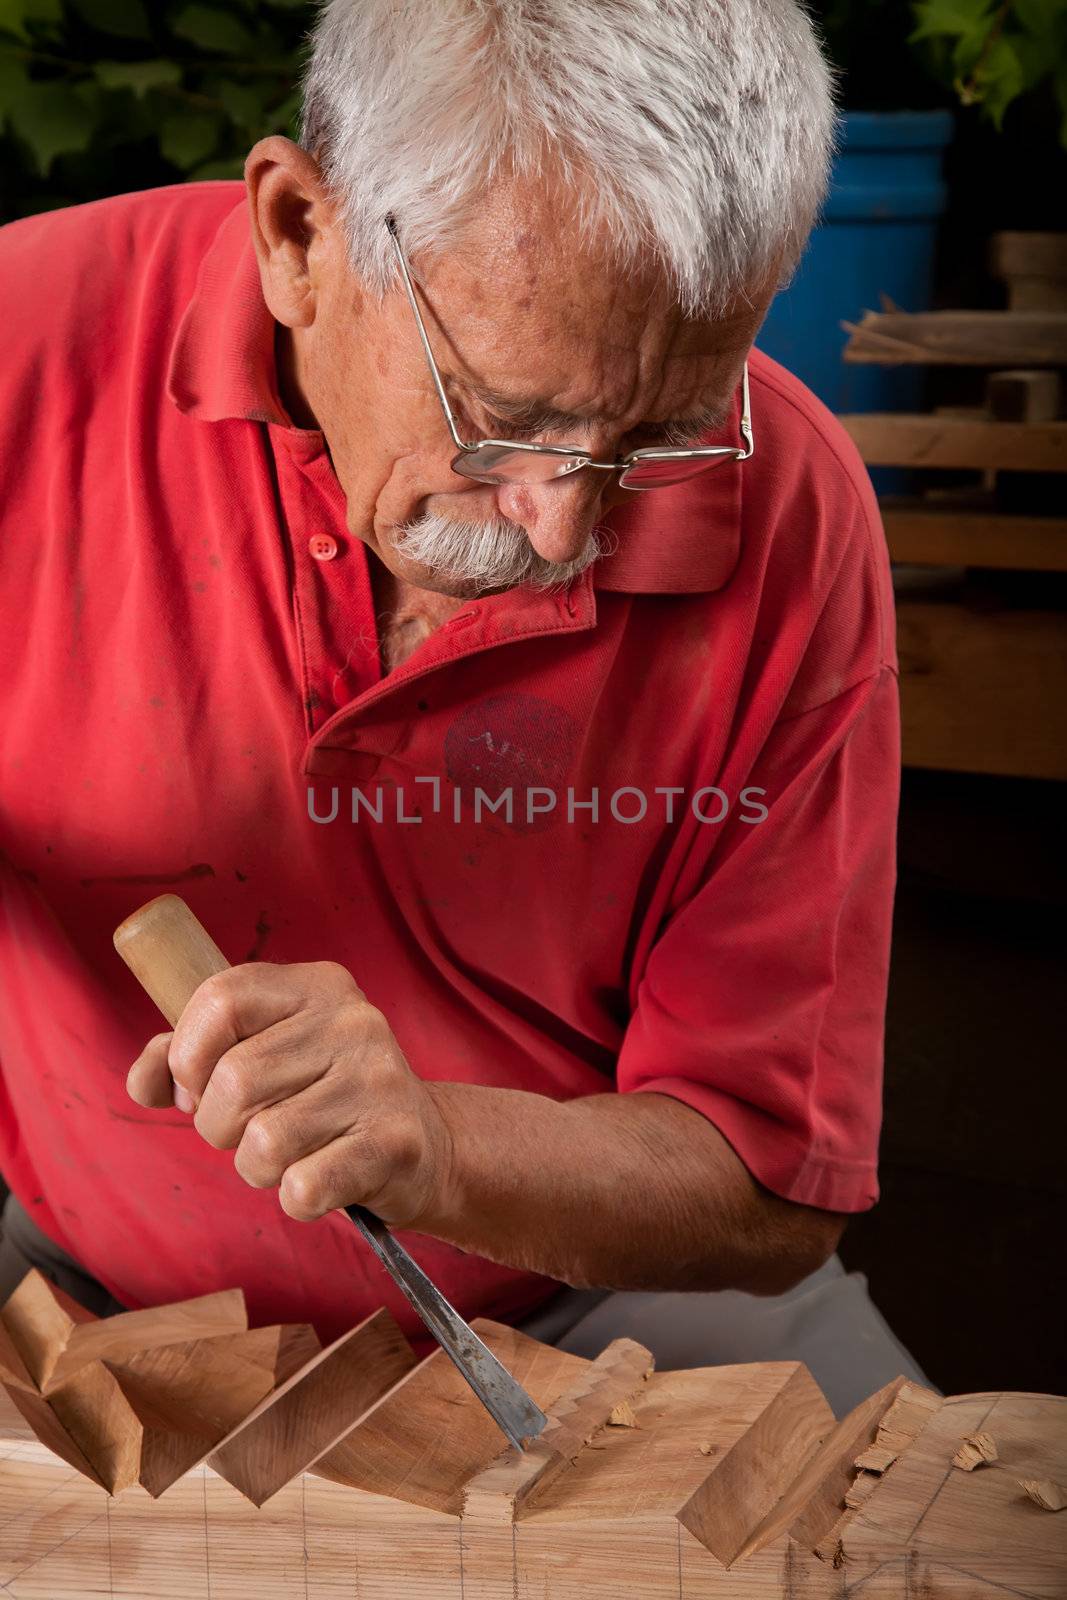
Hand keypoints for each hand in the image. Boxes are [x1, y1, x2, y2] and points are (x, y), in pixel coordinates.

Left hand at [126, 962, 453, 1226]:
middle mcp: (353, 1022)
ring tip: (290, 1155)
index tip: (198, 1086)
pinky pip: (303, 1187)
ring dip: (257, 1168)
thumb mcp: (263, 1055)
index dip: (187, 1053)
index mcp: (317, 986)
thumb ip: (187, 1057)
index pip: (221, 998)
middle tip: (248, 1131)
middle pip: (233, 1081)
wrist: (427, 1146)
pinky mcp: (394, 1143)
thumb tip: (145, 1081)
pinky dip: (296, 1199)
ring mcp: (379, 1080)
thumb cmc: (323, 1099)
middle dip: (218, 1127)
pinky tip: (320, 1181)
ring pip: (262, 1142)